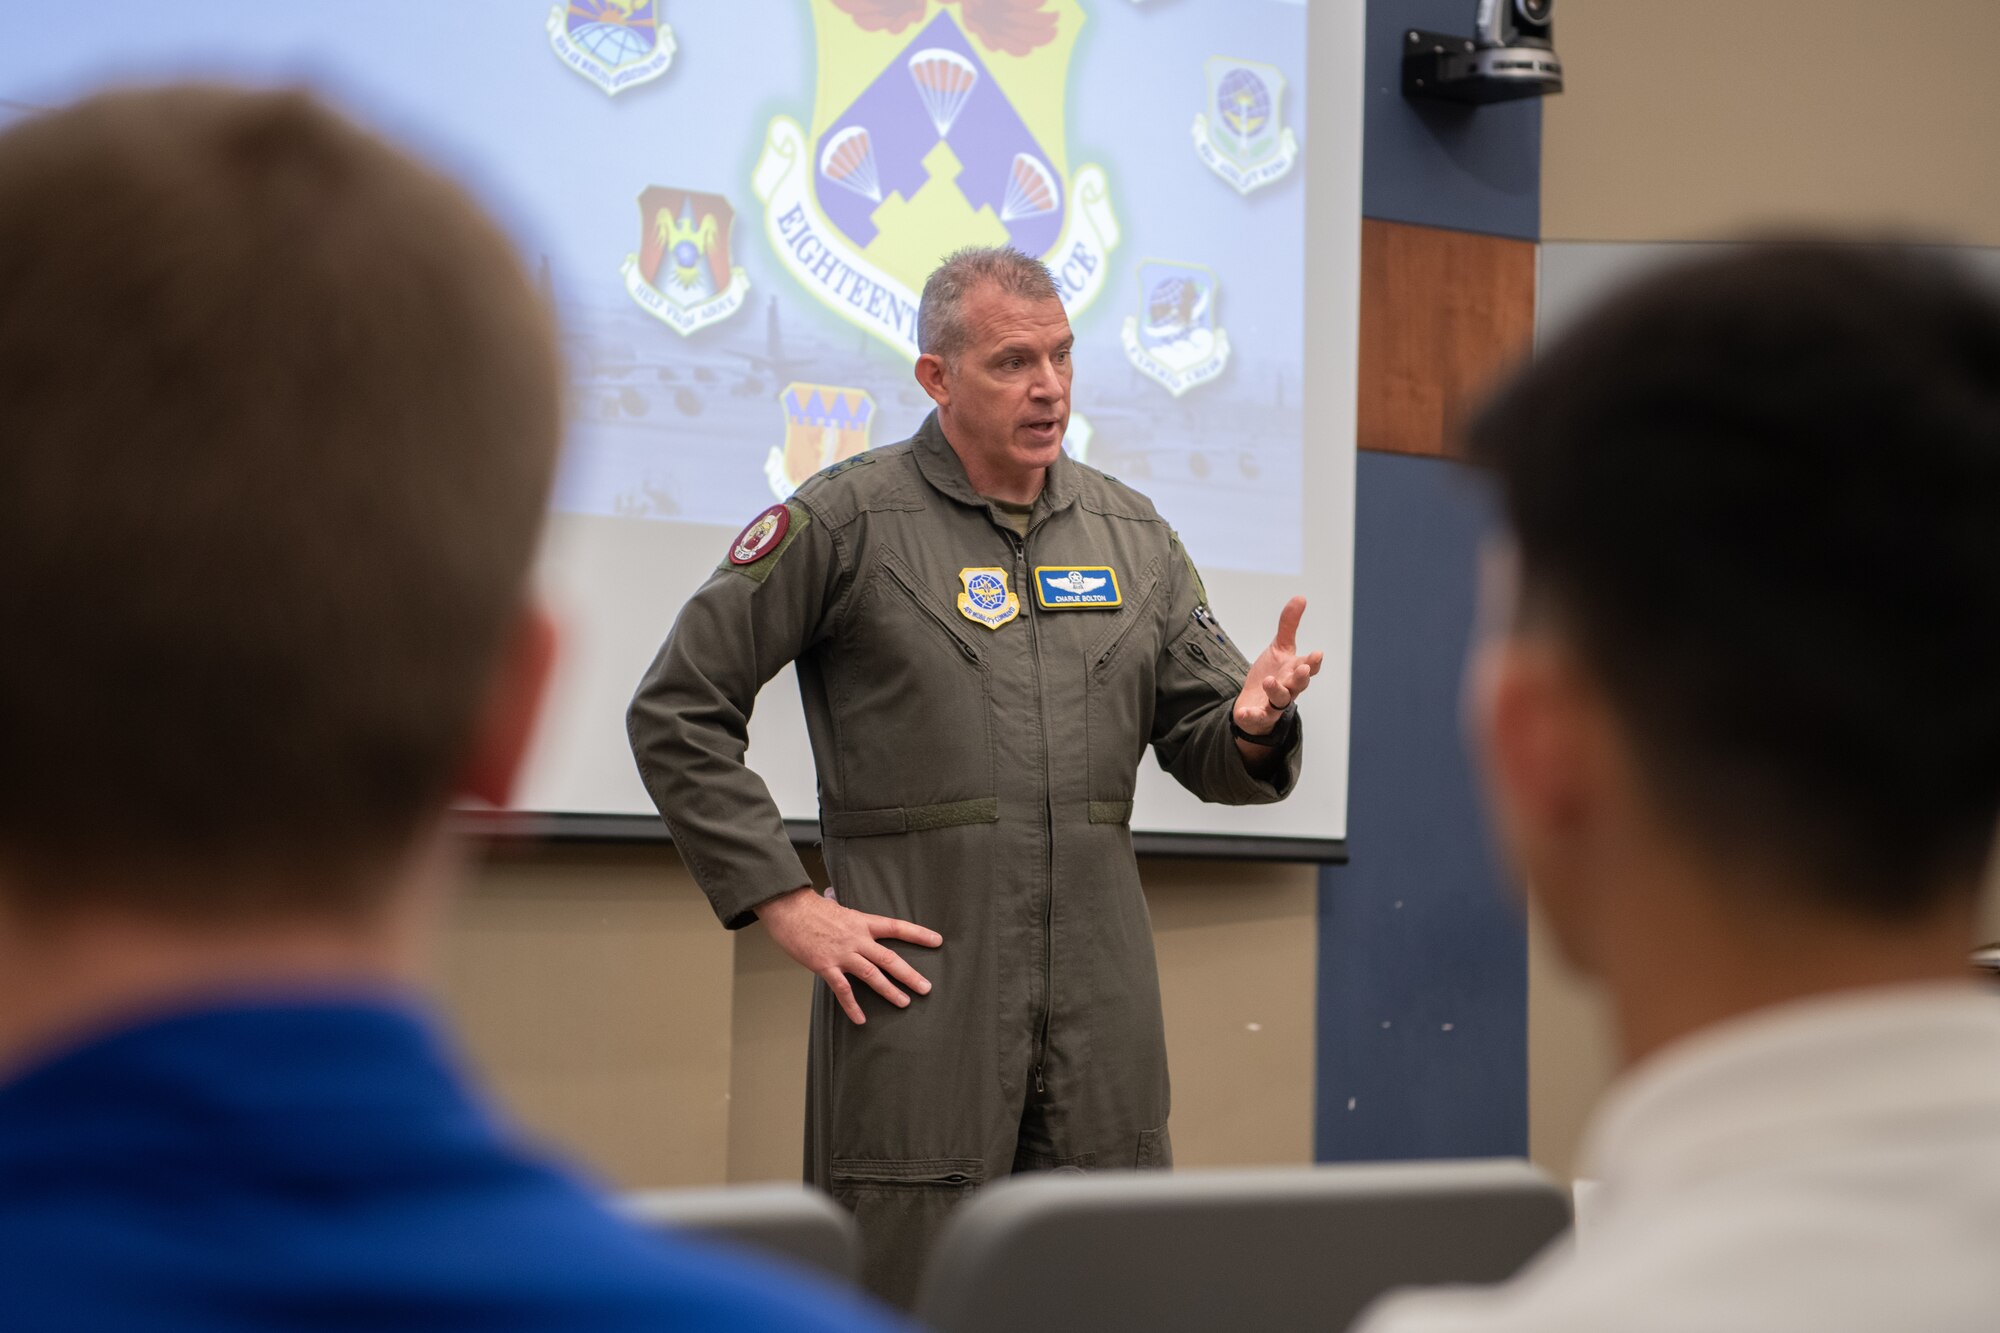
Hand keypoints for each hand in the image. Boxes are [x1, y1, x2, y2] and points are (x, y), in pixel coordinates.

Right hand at [753, 885, 941, 1024]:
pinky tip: (861, 1019)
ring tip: (904, 1002)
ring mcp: (842, 953)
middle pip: (889, 957)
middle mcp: (856, 938)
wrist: (788, 908)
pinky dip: (852, 1006)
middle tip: (926, 988)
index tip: (937, 941)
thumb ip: (852, 923)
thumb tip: (859, 927)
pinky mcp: (825, 966)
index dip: (918, 934)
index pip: (896, 927)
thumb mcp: (839, 910)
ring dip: (889, 990)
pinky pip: (842, 990)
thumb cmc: (810, 908)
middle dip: (909, 974)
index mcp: (862, 922)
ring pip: (872, 974)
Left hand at [1234, 595, 1322, 741]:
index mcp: (1294, 671)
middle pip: (1299, 685)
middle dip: (1301, 678)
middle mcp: (1288, 688)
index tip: (1317, 654)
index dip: (1314, 662)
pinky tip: (1243, 712)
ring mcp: (1274, 704)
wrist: (1254, 703)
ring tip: (1268, 681)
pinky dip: (1251, 716)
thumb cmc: (1272, 674)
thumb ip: (1289, 625)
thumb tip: (1300, 597)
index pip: (1308, 666)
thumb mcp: (1279, 648)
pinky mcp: (1259, 716)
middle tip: (1303, 669)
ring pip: (1281, 700)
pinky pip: (1257, 718)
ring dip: (1276, 691)